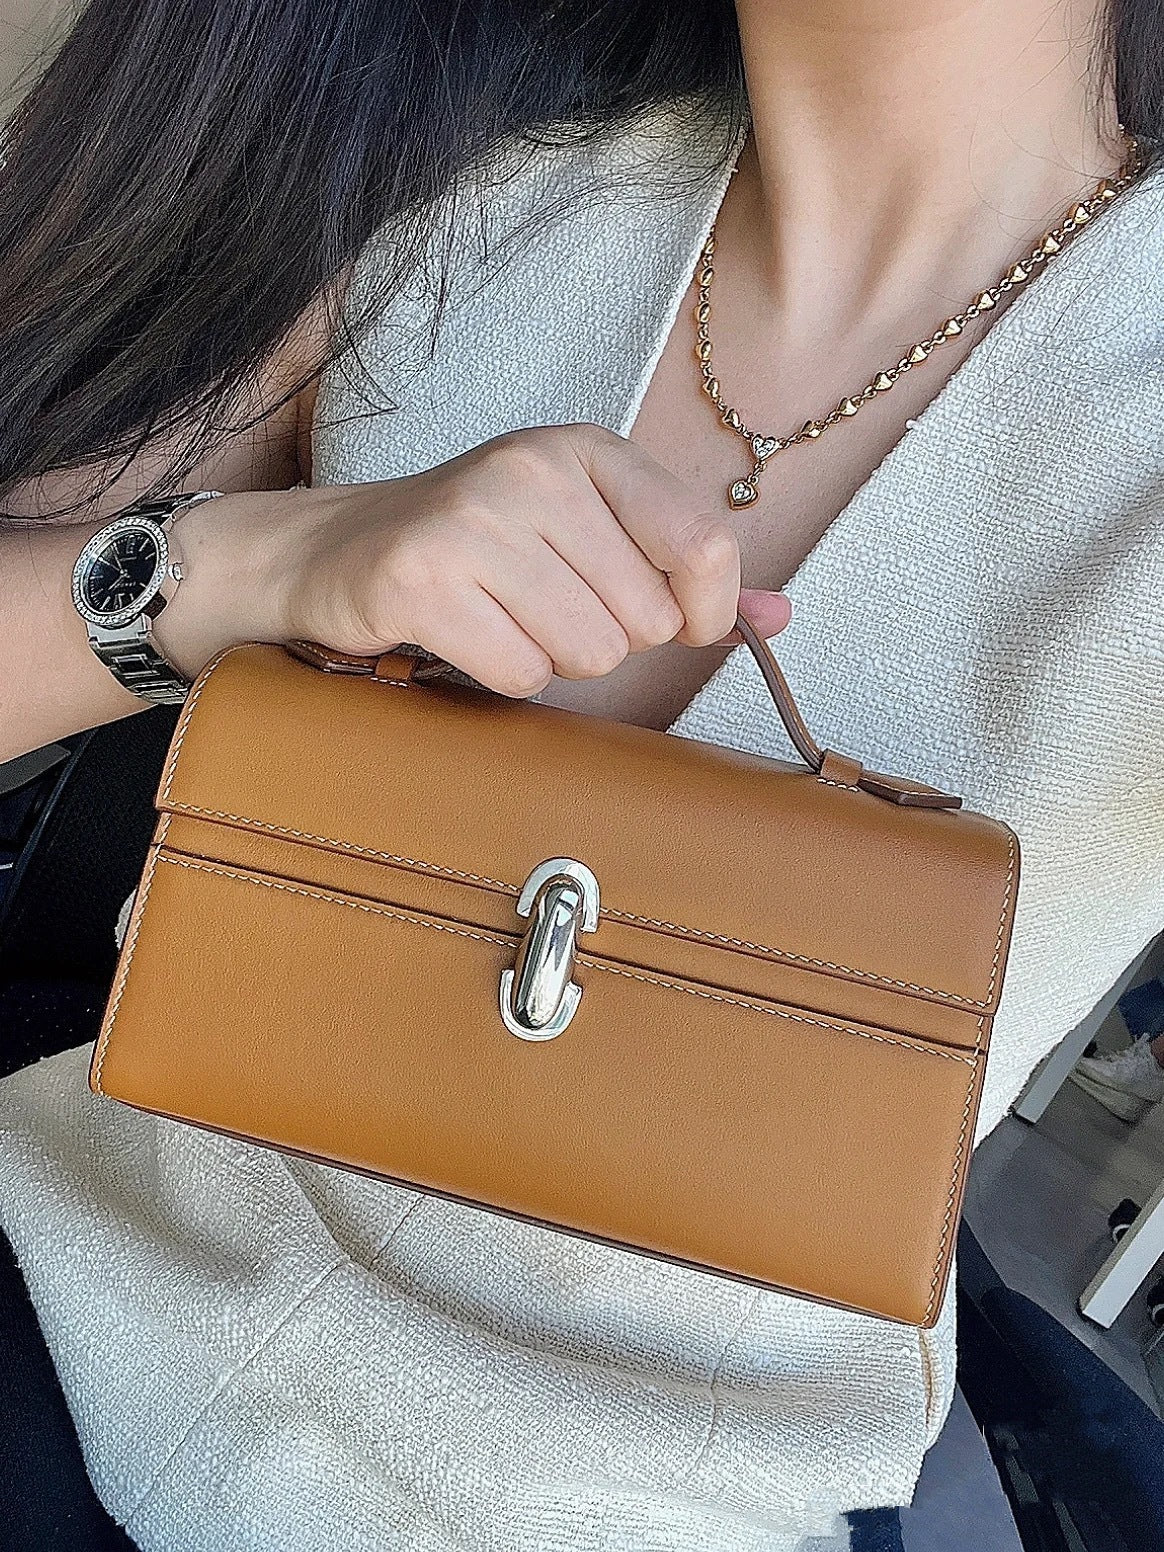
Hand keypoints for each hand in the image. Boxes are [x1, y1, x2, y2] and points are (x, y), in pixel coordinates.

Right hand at [156, 424, 790, 695]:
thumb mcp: (585, 533)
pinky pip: (520, 674)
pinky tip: (466, 637)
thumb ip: (684, 570)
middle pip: (644, 620)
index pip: (704, 548)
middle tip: (541, 607)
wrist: (334, 551)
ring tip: (501, 618)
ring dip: (551, 660)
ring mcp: (472, 522)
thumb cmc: (479, 549)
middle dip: (604, 639)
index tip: (671, 623)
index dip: (702, 612)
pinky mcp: (421, 580)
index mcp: (587, 451)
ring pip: (586, 655)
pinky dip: (500, 675)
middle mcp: (533, 471)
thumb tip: (780, 617)